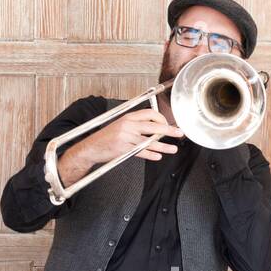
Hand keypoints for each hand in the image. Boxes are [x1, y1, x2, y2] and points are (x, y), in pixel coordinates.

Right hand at [60, 108, 183, 183]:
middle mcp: (128, 125)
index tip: (168, 125)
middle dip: (169, 130)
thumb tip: (154, 127)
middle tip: (179, 133)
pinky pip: (141, 152)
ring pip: (149, 141)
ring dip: (163, 146)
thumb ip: (136, 125)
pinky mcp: (123, 149)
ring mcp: (125, 137)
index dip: (161, 119)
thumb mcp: (121, 125)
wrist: (91, 147)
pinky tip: (158, 156)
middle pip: (153, 126)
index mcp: (128, 117)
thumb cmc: (107, 137)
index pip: (150, 113)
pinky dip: (151, 154)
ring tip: (173, 149)